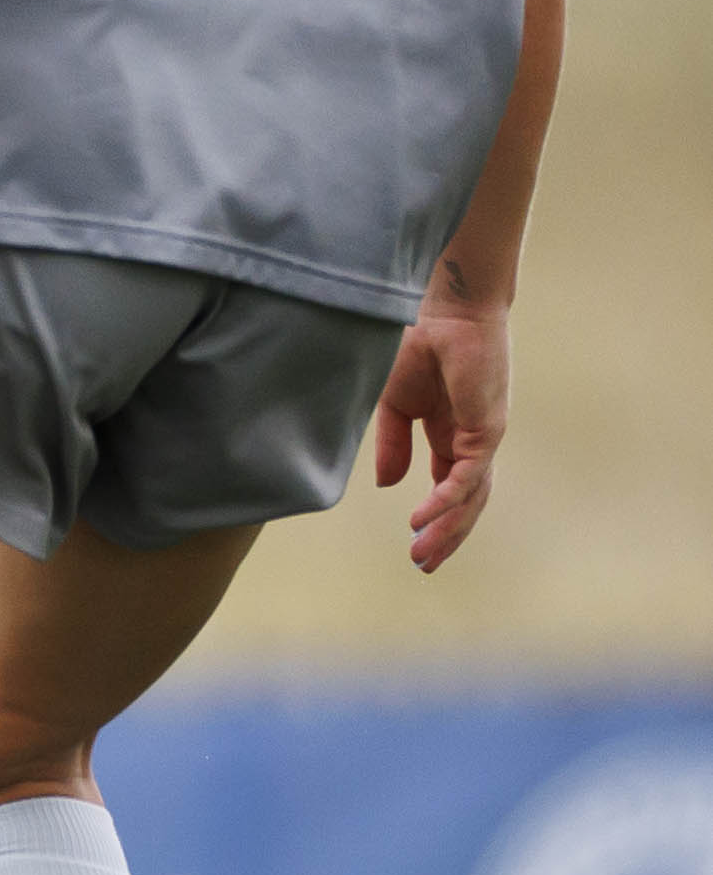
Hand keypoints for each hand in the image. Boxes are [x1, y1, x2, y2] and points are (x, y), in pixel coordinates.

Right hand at [374, 294, 512, 570]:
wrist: (446, 309)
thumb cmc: (420, 344)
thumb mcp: (395, 404)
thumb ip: (393, 444)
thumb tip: (388, 484)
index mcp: (451, 435)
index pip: (447, 488)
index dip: (435, 519)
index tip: (415, 548)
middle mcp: (472, 442)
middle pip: (465, 503)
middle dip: (446, 536)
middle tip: (423, 566)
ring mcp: (483, 438)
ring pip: (471, 498)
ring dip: (447, 529)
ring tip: (422, 555)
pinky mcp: (486, 431)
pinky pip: (466, 477)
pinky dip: (445, 501)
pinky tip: (422, 518)